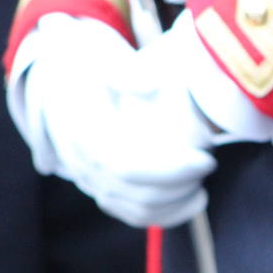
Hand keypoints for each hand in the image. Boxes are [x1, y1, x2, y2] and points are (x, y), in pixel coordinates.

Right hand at [10, 13, 216, 226]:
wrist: (62, 81)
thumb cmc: (90, 65)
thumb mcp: (100, 57)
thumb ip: (124, 70)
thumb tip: (152, 86)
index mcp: (83, 133)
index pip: (128, 167)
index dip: (171, 170)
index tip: (206, 158)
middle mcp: (83, 163)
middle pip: (137, 193)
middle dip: (181, 184)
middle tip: (210, 162)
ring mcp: (91, 181)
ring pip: (138, 210)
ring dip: (178, 202)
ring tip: (204, 182)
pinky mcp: (104, 191)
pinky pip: (136, 215)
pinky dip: (170, 215)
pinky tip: (197, 200)